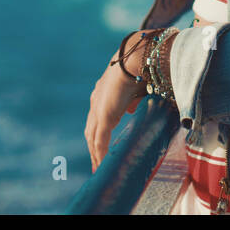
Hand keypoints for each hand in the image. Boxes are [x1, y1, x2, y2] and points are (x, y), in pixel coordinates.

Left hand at [84, 35, 148, 172]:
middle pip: (90, 131)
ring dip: (95, 154)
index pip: (97, 118)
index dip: (98, 133)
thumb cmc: (139, 68)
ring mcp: (98, 110)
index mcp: (102, 94)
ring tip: (99, 168)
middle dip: (93, 148)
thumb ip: (132, 100)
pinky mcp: (103, 117)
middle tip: (97, 163)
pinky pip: (99, 141)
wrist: (133, 60)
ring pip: (92, 138)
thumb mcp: (136, 88)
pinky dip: (100, 154)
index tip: (100, 145)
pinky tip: (102, 164)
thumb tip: (131, 109)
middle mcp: (96, 102)